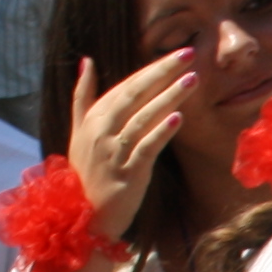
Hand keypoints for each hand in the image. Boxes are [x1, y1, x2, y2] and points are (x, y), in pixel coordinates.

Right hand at [63, 52, 196, 235]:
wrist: (85, 216)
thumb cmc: (87, 171)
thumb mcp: (78, 131)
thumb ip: (82, 96)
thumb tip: (87, 61)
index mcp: (93, 119)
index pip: (126, 86)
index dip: (152, 69)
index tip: (178, 54)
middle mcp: (101, 131)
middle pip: (135, 94)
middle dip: (163, 72)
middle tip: (189, 54)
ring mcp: (114, 152)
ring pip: (143, 117)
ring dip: (168, 97)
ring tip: (192, 79)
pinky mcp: (128, 173)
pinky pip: (146, 148)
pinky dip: (161, 132)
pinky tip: (178, 118)